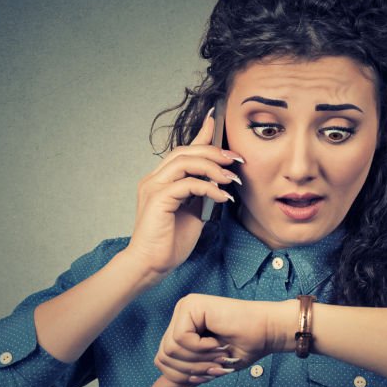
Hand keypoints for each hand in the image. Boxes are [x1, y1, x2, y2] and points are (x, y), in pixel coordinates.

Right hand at [126, 109, 243, 281]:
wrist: (151, 265)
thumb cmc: (170, 242)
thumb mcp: (193, 212)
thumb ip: (201, 194)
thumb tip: (219, 180)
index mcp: (161, 180)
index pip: (182, 151)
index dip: (200, 135)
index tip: (217, 121)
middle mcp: (154, 179)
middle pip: (185, 151)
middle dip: (214, 151)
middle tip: (236, 159)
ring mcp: (154, 187)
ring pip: (185, 162)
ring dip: (212, 167)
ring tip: (230, 179)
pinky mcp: (157, 199)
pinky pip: (187, 184)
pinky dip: (208, 188)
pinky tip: (221, 197)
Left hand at [140, 294, 293, 386]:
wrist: (266, 333)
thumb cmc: (243, 348)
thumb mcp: (206, 370)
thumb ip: (180, 379)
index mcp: (180, 328)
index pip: (162, 361)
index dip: (184, 375)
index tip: (210, 370)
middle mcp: (179, 316)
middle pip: (162, 357)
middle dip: (191, 369)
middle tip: (216, 363)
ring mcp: (184, 308)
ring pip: (170, 349)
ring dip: (198, 359)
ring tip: (218, 351)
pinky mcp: (191, 305)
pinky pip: (180, 339)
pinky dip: (201, 348)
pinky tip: (217, 340)